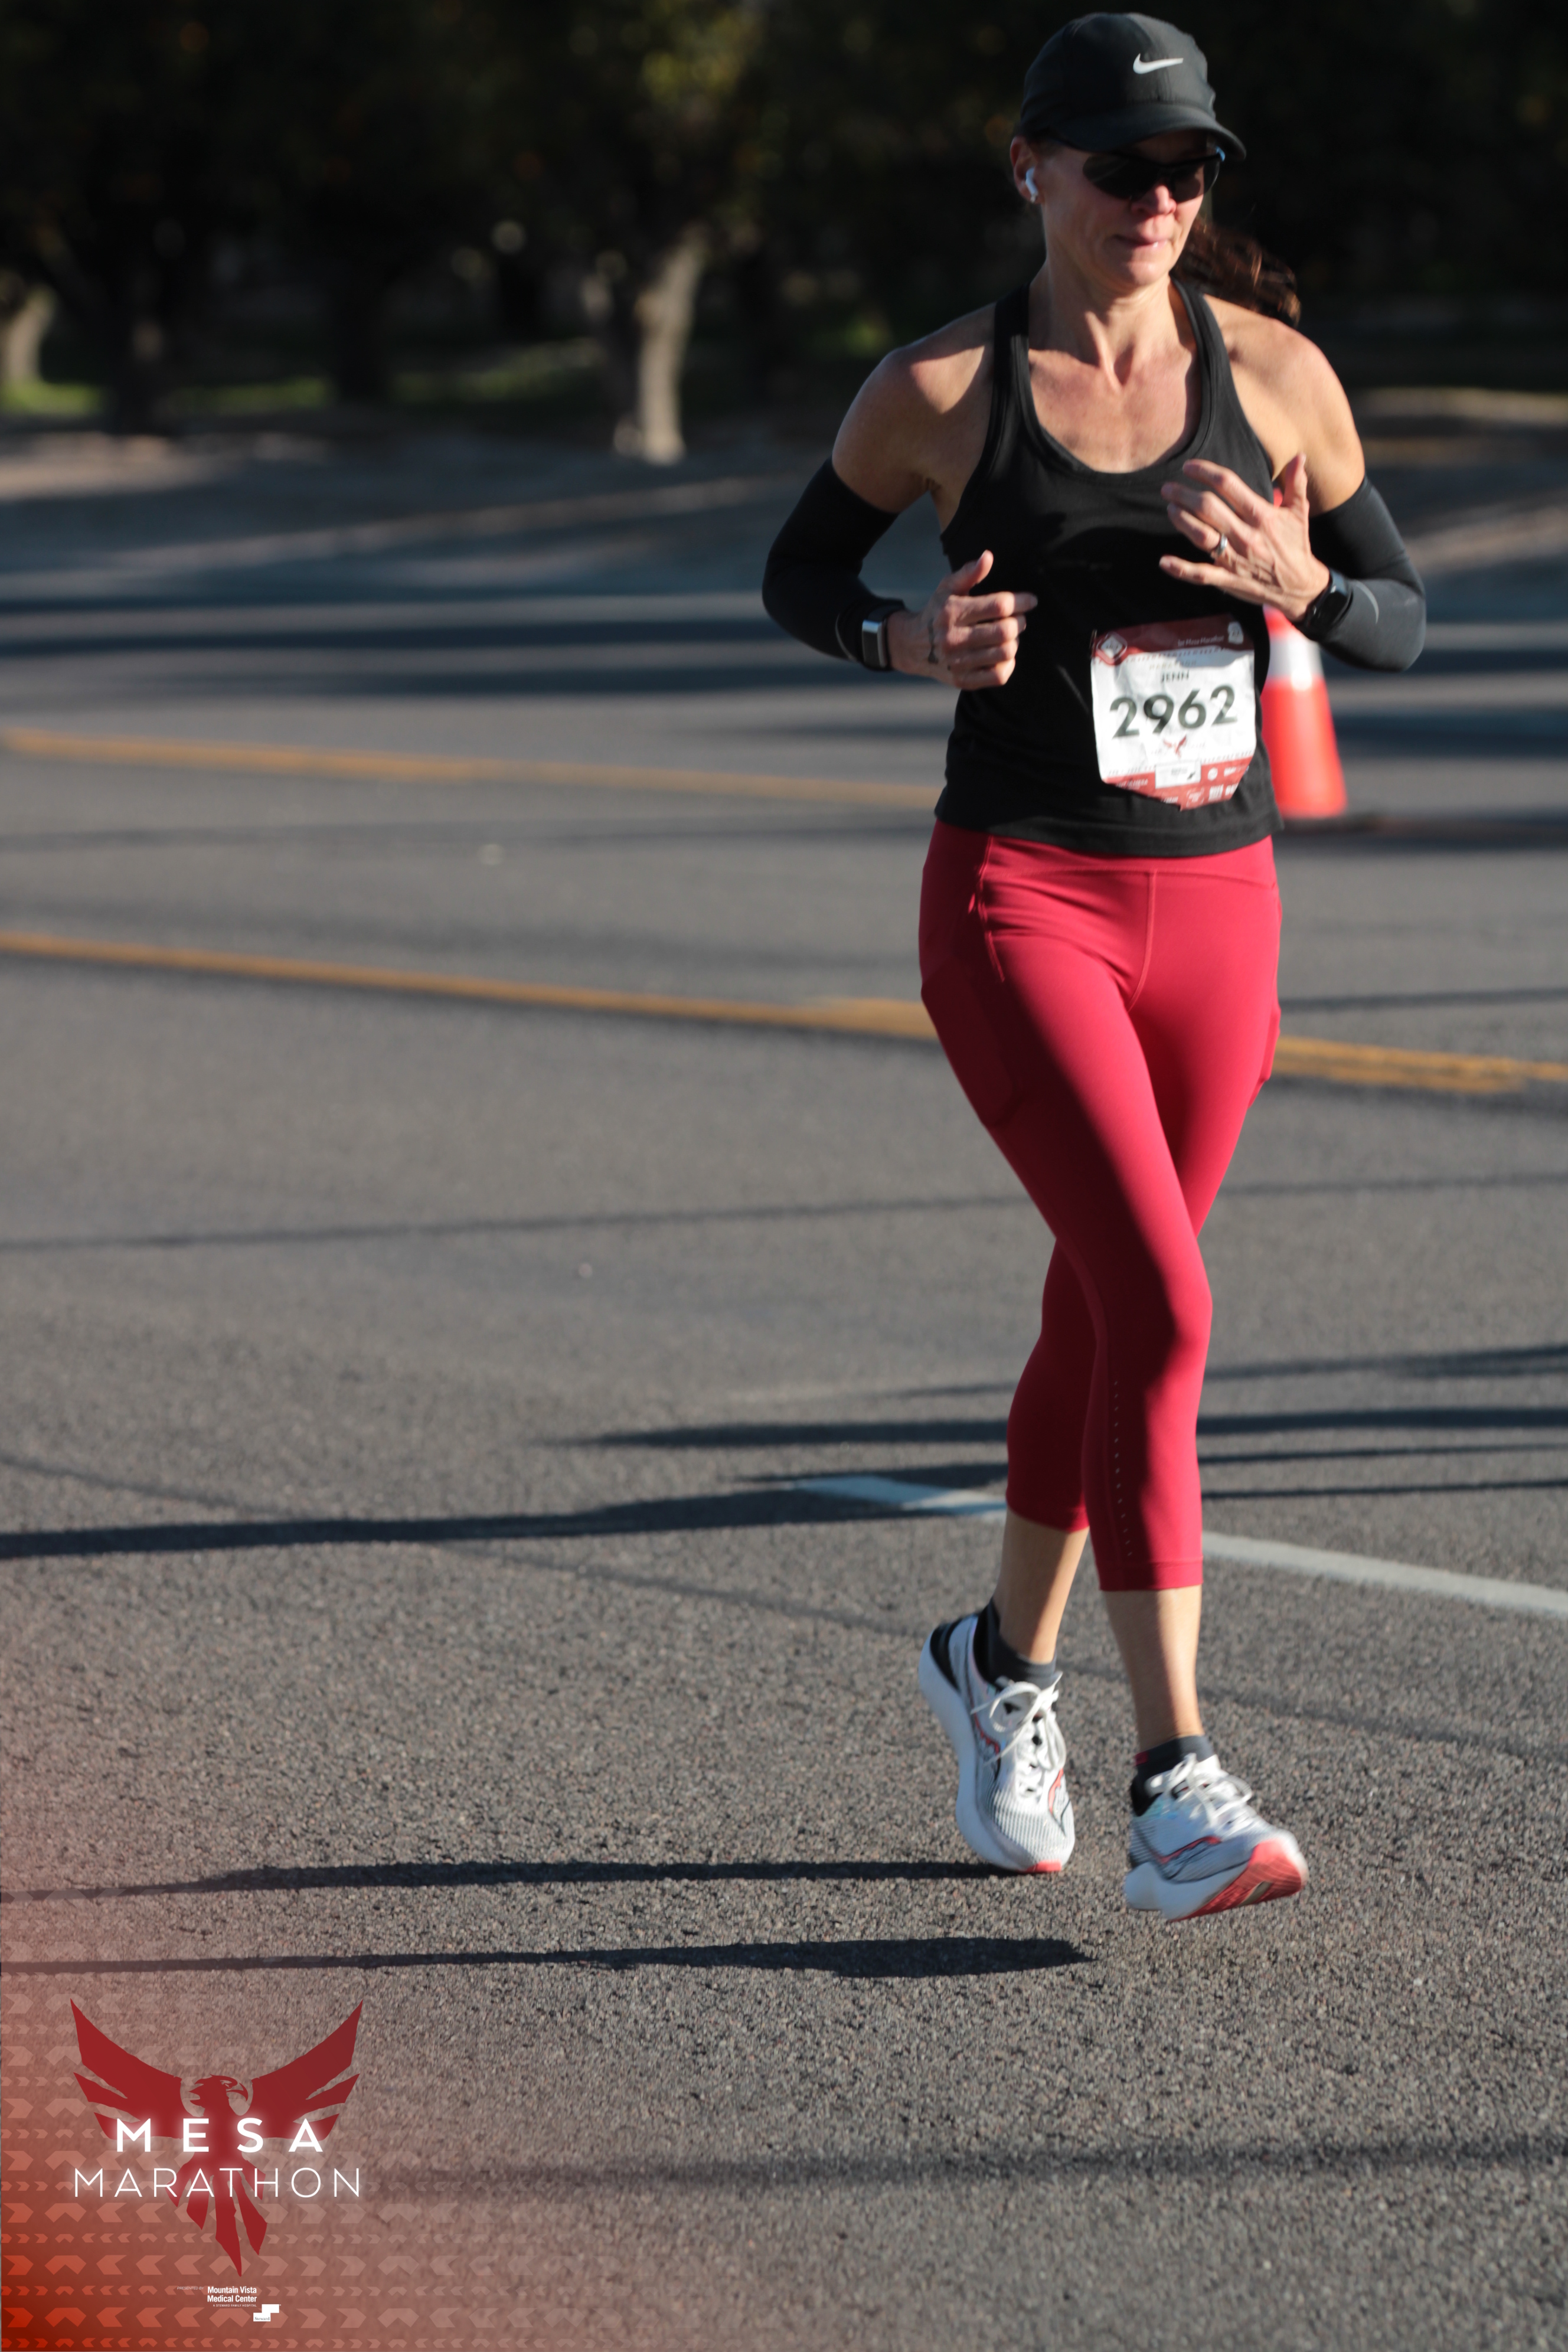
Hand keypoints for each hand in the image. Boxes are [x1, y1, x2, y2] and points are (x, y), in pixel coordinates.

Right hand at [887, 551, 1035, 687]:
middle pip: (1005, 631)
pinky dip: (1008, 664)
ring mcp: (958, 662)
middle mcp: (953, 638)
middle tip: (1019, 619)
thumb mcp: (948, 588)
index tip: (1031, 601)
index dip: (1021, 601)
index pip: (999, 606)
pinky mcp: (962, 680)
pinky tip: (1004, 654)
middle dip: (1019, 622)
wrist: (913, 646)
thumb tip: (988, 556)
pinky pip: (998, 676)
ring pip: (1005, 653)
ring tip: (1010, 636)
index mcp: (952, 612)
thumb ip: (969, 573)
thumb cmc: (938, 611)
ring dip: (1014, 642)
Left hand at [1158, 453, 1330, 620]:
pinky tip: (1163, 561)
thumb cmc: (1296, 545)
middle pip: (1208, 508)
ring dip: (1181, 521)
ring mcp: (1235, 558)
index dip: (1205, 472)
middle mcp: (1246, 535)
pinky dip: (1181, 569)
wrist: (1299, 586)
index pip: (1228, 485)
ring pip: (1201, 536)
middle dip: (1184, 495)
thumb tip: (1299, 457)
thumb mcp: (1299, 512)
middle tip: (1168, 488)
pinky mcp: (1228, 579)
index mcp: (1262, 515)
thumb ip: (1296, 484)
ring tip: (1170, 509)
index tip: (1189, 467)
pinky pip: (1201, 574)